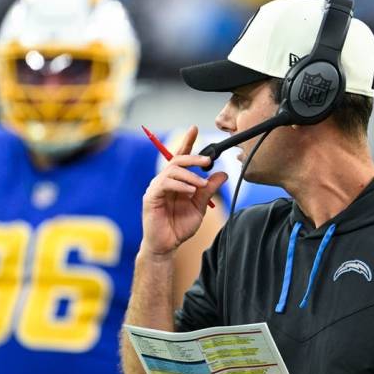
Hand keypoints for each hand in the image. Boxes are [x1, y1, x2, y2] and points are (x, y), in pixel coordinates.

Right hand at [141, 126, 227, 255]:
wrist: (167, 245)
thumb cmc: (179, 226)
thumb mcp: (199, 206)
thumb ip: (208, 189)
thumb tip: (222, 173)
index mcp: (176, 180)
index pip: (181, 157)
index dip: (187, 142)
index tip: (194, 128)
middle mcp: (164, 180)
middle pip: (177, 160)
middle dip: (193, 157)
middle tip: (208, 161)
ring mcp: (156, 188)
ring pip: (172, 170)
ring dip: (190, 175)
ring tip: (201, 185)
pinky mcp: (151, 197)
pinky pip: (165, 184)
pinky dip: (180, 185)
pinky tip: (191, 191)